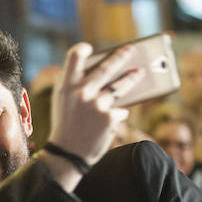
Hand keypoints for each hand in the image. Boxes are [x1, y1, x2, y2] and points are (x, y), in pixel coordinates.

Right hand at [49, 43, 144, 164]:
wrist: (68, 154)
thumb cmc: (65, 125)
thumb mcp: (62, 102)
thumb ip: (73, 85)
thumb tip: (99, 69)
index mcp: (66, 87)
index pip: (73, 58)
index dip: (81, 50)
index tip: (88, 47)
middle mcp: (82, 92)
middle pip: (106, 68)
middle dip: (120, 56)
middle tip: (130, 49)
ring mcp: (97, 104)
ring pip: (120, 87)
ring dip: (131, 78)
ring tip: (139, 72)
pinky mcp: (110, 117)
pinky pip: (119, 111)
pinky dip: (117, 114)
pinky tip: (112, 118)